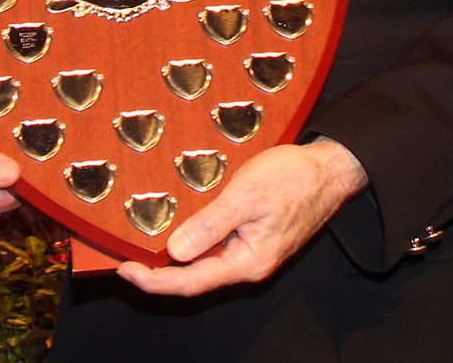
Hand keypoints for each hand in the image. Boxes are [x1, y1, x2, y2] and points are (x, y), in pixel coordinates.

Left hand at [116, 140, 366, 296]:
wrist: (330, 169)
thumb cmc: (294, 179)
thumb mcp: (246, 196)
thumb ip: (210, 225)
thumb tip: (174, 251)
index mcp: (247, 262)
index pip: (190, 283)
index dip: (153, 281)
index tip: (124, 269)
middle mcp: (248, 264)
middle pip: (193, 279)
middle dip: (157, 273)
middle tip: (122, 258)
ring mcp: (250, 252)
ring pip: (203, 264)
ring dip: (172, 259)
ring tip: (140, 245)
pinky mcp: (252, 237)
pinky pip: (215, 248)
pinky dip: (190, 243)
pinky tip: (174, 229)